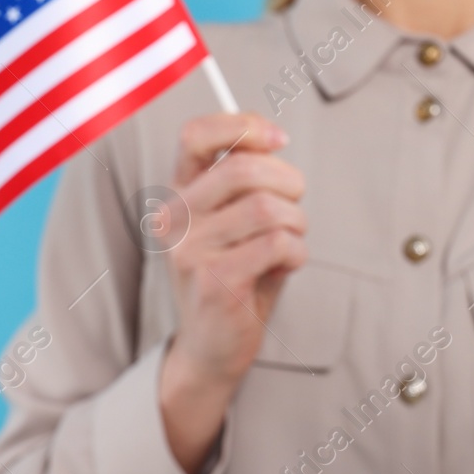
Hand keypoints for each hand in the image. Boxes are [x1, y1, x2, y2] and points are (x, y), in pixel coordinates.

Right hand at [158, 113, 306, 473]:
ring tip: (290, 242)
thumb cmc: (235, 274)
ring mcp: (190, 250)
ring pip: (268, 208)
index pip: (196, 135)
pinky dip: (297, 253)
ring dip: (297, 223)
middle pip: (244, 167)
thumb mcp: (235, 220)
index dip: (243, 125)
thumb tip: (271, 138)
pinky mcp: (215, 282)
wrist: (213, 348)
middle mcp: (176, 217)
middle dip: (289, 181)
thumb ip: (247, 179)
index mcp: (180, 193)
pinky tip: (285, 266)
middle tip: (296, 204)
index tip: (279, 138)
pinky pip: (277, 244)